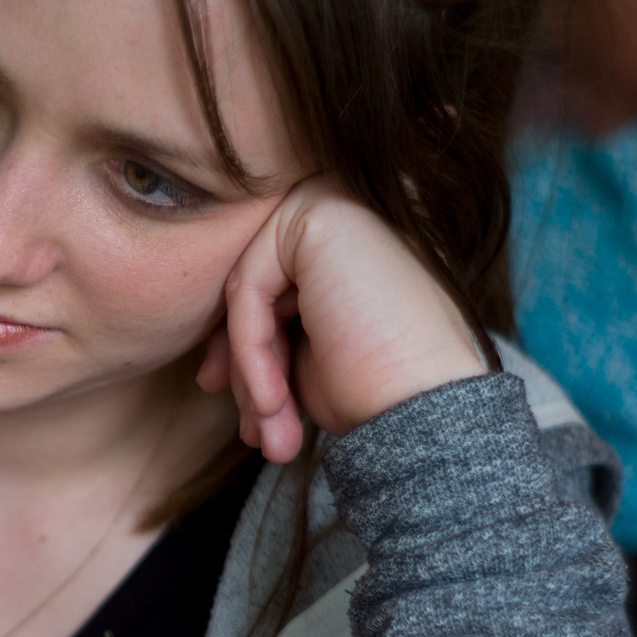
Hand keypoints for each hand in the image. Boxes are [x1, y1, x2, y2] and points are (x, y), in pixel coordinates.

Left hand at [196, 175, 486, 460]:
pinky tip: (273, 402)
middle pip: (255, 289)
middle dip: (245, 369)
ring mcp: (336, 201)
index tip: (251, 419)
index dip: (250, 359)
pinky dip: (250, 352)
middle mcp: (346, 209)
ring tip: (271, 434)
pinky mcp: (320, 212)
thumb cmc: (377, 393)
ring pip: (247, 292)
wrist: (428, 409)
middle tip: (256, 436)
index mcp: (350, 243)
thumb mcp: (305, 363)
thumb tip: (208, 370)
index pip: (272, 292)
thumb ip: (266, 341)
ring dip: (250, 372)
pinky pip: (249, 288)